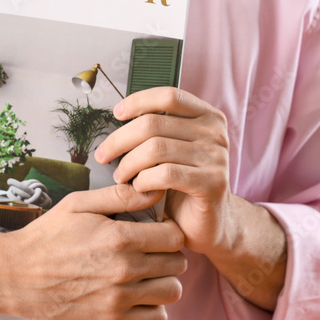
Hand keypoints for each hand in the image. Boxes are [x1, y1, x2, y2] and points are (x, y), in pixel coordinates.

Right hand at [0, 185, 186, 319]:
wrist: (16, 275)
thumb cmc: (47, 236)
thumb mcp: (78, 204)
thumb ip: (119, 196)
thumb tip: (154, 190)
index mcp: (120, 237)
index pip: (175, 236)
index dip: (169, 231)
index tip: (156, 232)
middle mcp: (125, 268)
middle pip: (178, 264)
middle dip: (168, 255)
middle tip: (150, 253)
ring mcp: (120, 297)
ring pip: (172, 292)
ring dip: (164, 282)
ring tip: (146, 275)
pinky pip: (157, 319)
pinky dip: (154, 308)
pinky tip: (138, 296)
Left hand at [94, 87, 235, 257]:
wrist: (210, 223)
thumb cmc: (183, 184)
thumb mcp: (173, 149)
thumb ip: (158, 129)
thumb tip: (121, 113)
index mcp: (207, 117)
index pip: (169, 96)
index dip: (138, 101)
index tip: (116, 114)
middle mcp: (215, 133)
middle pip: (154, 123)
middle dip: (119, 140)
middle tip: (102, 156)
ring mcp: (217, 157)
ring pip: (155, 149)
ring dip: (128, 164)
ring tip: (120, 176)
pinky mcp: (213, 183)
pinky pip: (166, 174)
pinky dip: (144, 180)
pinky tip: (138, 188)